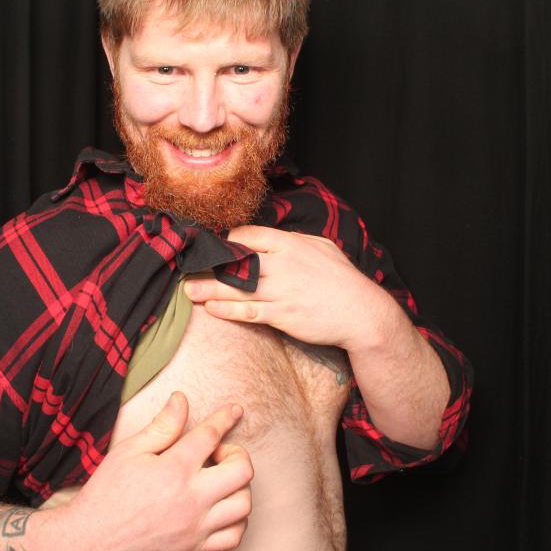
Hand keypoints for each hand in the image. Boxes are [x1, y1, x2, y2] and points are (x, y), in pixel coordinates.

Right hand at [45, 392, 253, 550]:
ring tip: (219, 481)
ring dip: (240, 487)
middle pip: (242, 471)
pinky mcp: (195, 549)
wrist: (89, 544)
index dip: (225, 418)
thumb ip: (161, 426)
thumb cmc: (106, 495)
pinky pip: (234, 537)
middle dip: (237, 454)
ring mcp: (196, 527)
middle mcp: (191, 499)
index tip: (234, 411)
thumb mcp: (128, 451)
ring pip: (244, 504)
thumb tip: (181, 400)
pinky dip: (237, 521)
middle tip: (217, 454)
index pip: (211, 435)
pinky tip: (222, 508)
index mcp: (174, 469)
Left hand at [183, 225, 392, 350]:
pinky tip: (212, 308)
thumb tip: (272, 240)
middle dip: (211, 264)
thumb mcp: (322, 248)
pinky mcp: (282, 315)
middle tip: (189, 268)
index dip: (230, 241)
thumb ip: (294, 242)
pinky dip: (227, 309)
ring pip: (237, 288)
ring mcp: (281, 291)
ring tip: (190, 291)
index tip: (218, 248)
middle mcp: (283, 265)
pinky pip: (248, 311)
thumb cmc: (343, 280)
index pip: (250, 236)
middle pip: (237, 261)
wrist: (361, 313)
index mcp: (291, 244)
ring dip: (210, 289)